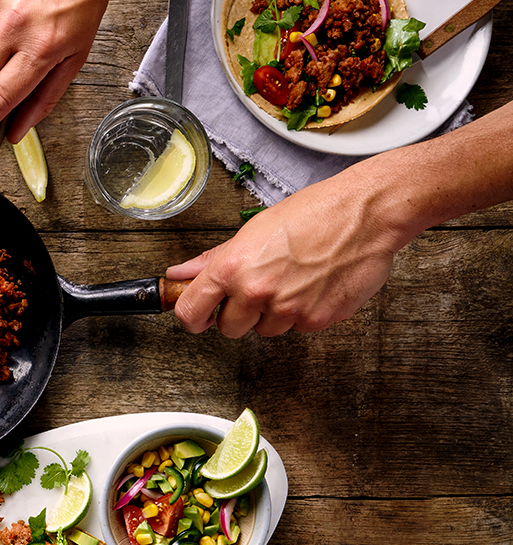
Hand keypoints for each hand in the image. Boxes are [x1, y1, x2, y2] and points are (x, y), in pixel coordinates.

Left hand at [167, 177, 399, 336]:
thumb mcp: (253, 230)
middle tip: (259, 287)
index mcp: (233, 267)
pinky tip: (313, 285)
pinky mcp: (316, 320)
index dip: (191, 318)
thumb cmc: (313, 214)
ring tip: (292, 279)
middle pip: (228, 328)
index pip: (190, 312)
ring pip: (264, 330)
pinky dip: (302, 313)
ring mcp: (287, 310)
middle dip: (239, 314)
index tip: (197, 317)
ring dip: (272, 314)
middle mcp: (256, 291)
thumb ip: (213, 259)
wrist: (366, 214)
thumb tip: (179, 274)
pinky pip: (297, 328)